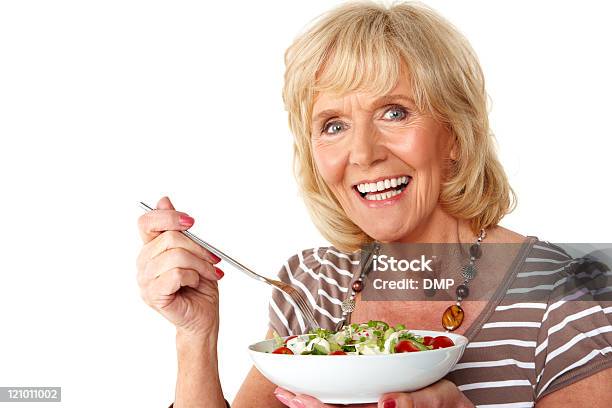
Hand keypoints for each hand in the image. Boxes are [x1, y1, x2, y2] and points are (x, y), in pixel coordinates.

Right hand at [136, 196, 223, 338]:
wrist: (204, 317)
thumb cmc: (200, 287)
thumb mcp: (195, 251)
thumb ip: (179, 229)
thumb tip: (163, 200)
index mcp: (151, 249)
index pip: (146, 222)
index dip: (169, 217)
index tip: (191, 223)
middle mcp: (144, 263)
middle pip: (169, 238)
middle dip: (199, 248)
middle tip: (212, 259)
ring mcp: (145, 280)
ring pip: (175, 256)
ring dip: (199, 264)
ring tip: (207, 274)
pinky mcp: (153, 294)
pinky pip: (175, 274)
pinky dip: (192, 277)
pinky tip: (194, 284)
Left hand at [273, 380, 472, 407]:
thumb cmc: (450, 404)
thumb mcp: (441, 399)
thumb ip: (418, 401)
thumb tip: (389, 402)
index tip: (295, 396)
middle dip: (306, 406)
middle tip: (282, 393)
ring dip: (312, 404)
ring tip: (287, 395)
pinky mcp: (378, 405)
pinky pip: (349, 405)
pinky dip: (328, 401)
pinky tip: (313, 394)